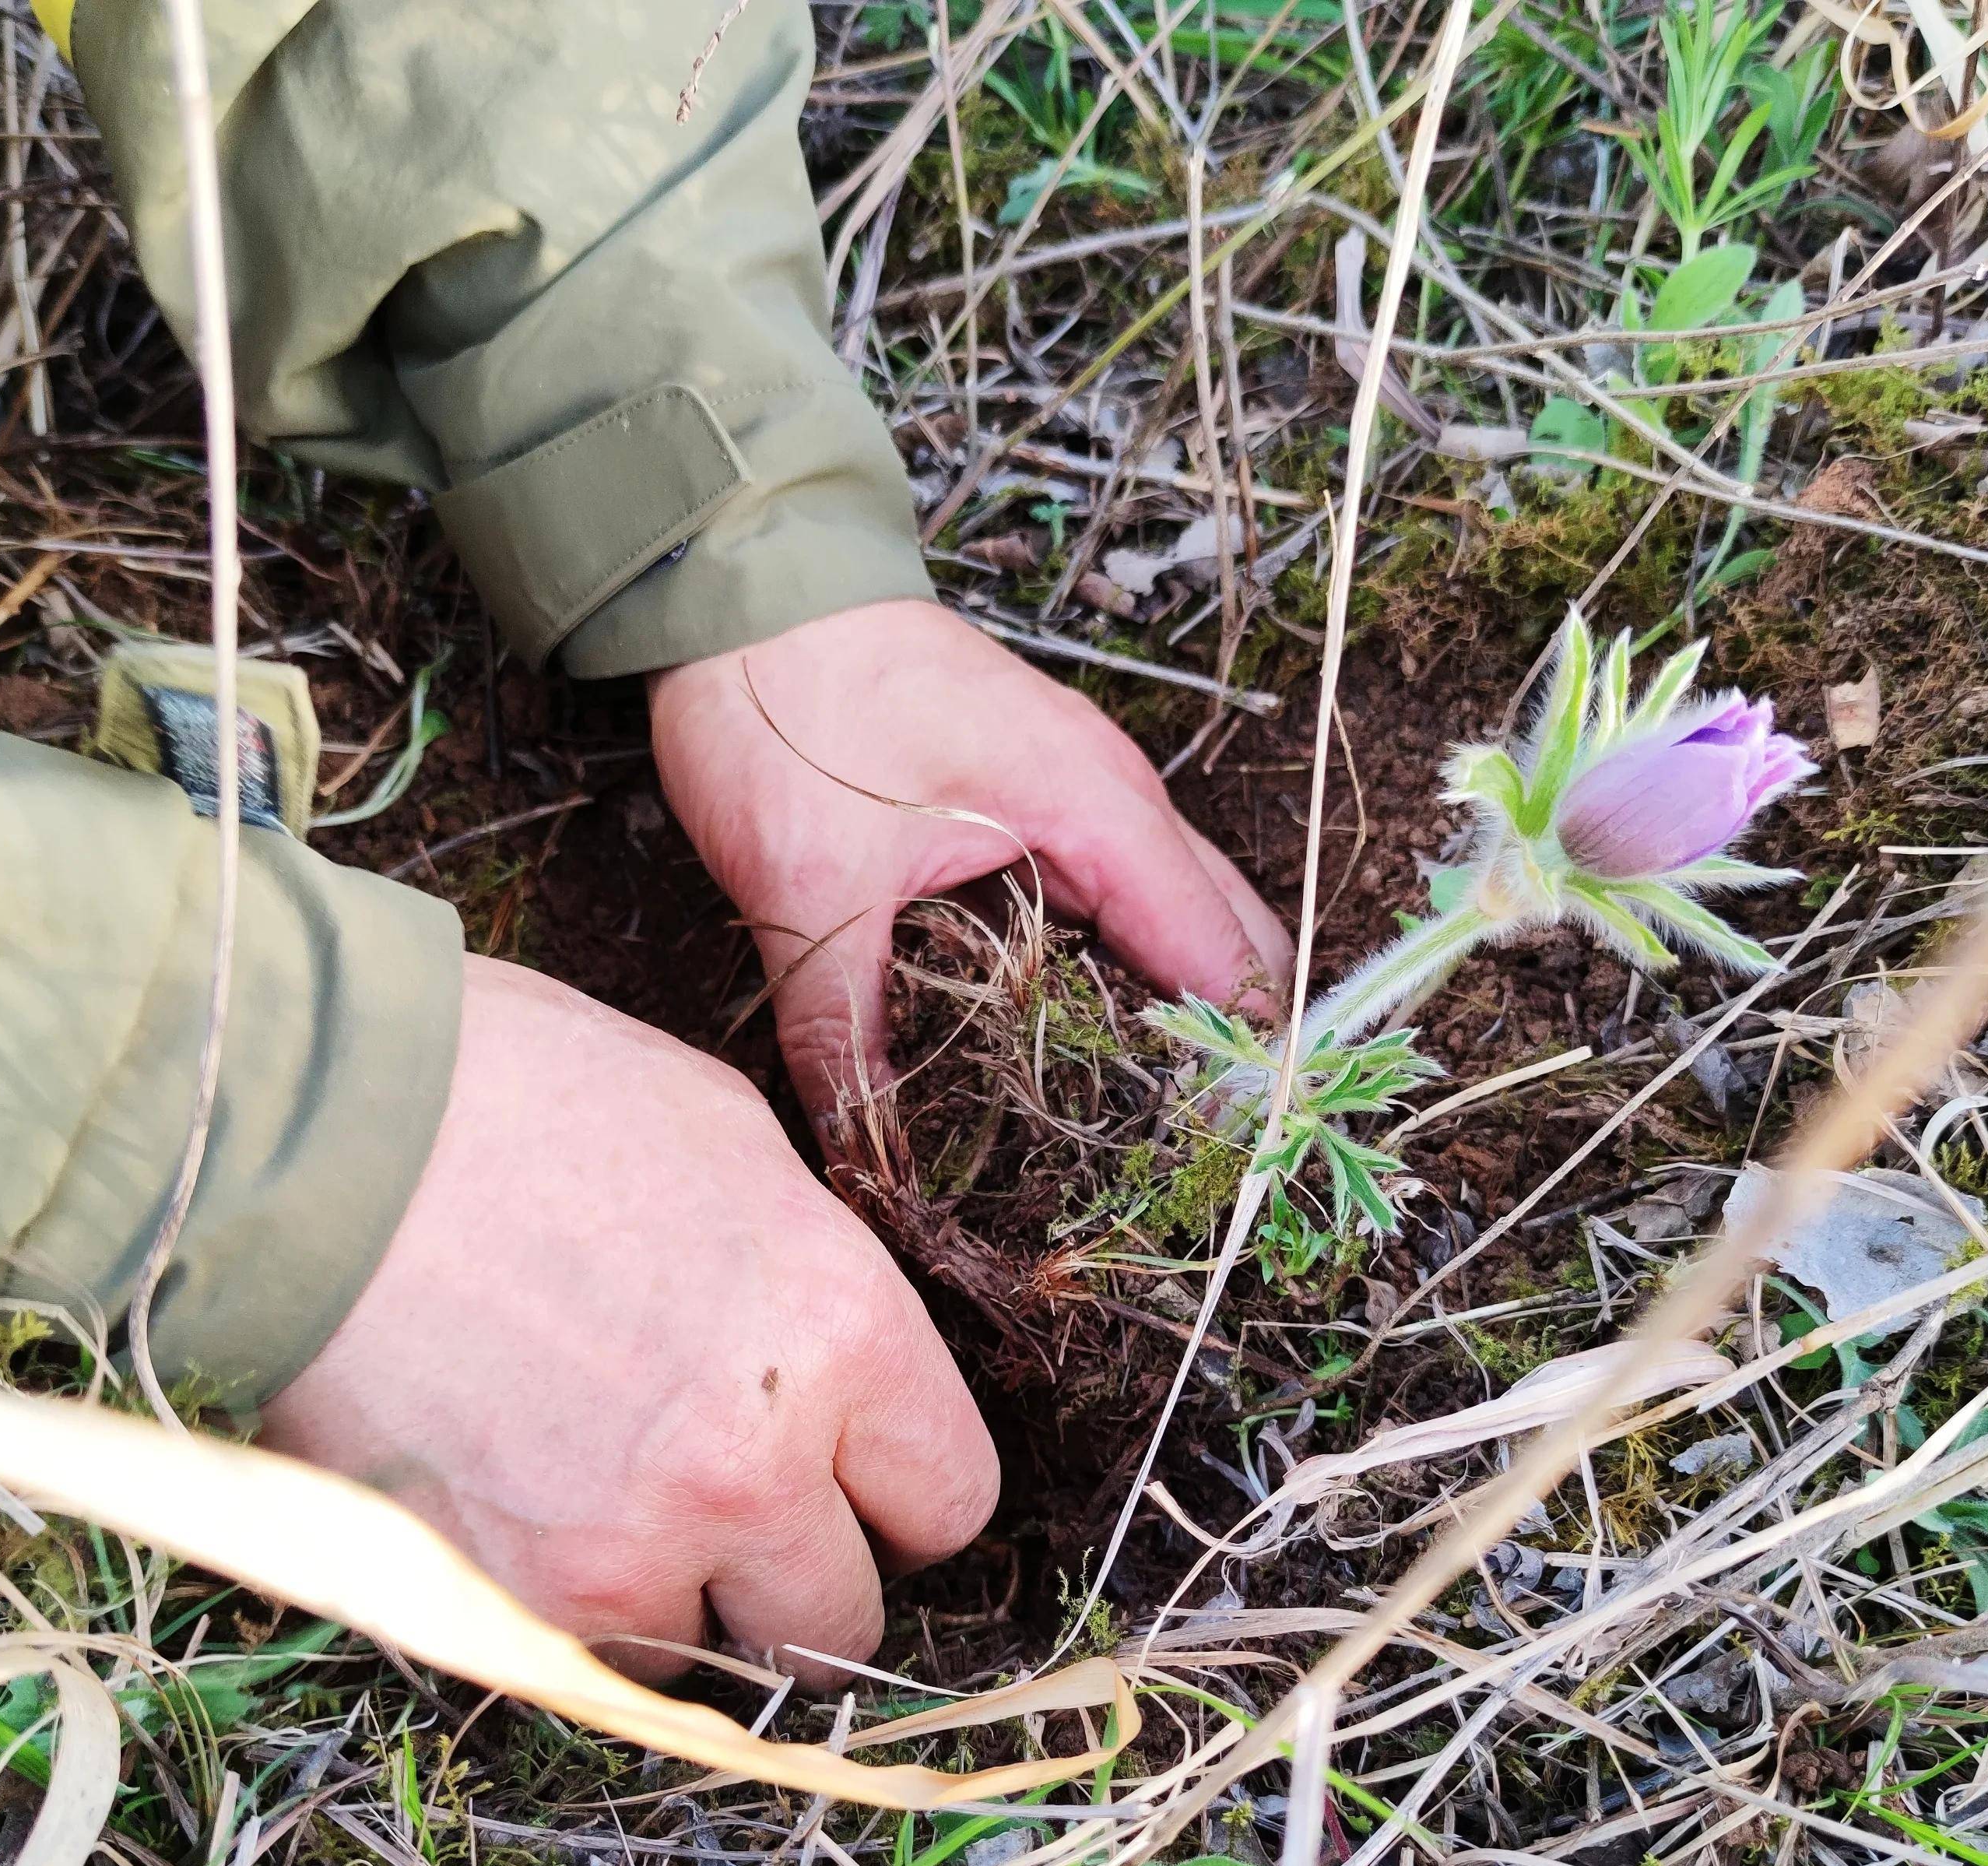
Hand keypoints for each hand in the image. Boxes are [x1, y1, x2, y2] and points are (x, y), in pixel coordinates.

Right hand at [262, 955, 997, 1685]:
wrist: (312, 1132)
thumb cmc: (523, 1094)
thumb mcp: (730, 1145)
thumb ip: (808, 1278)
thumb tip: (840, 1363)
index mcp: (838, 1335)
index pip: (948, 1501)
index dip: (898, 1488)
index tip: (853, 1472)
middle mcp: (751, 1467)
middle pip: (841, 1616)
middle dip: (796, 1567)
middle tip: (730, 1504)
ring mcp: (622, 1548)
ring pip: (702, 1653)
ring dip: (671, 1598)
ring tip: (597, 1490)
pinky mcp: (501, 1596)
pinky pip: (577, 1661)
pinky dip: (563, 1613)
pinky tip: (521, 1508)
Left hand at [650, 599, 1291, 1140]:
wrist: (745, 579)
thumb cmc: (790, 700)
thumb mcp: (806, 887)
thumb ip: (841, 1029)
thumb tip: (858, 1150)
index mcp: (1098, 810)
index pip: (1225, 960)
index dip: (1242, 1067)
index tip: (1231, 1164)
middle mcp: (1113, 803)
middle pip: (1226, 942)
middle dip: (1226, 1051)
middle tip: (1192, 1163)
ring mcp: (1078, 800)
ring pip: (1170, 924)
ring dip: (1171, 1016)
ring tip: (1143, 1132)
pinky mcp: (1030, 806)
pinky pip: (1108, 904)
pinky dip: (1112, 975)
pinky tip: (1067, 1051)